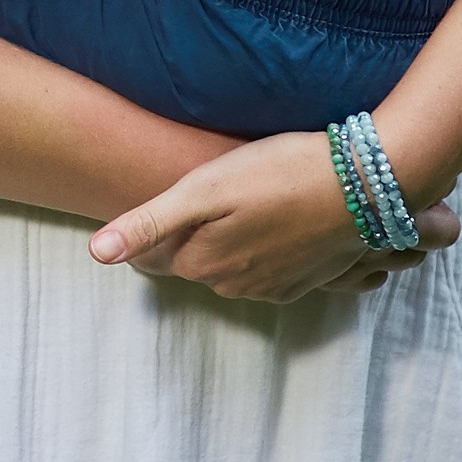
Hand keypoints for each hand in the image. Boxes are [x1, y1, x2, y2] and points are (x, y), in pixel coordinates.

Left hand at [88, 128, 459, 303]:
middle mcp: (236, 285)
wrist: (365, 184)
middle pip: (196, 263)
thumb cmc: (279, 174)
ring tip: (237, 206)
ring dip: (230, 244)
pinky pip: (272, 272)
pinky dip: (266, 253)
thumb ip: (148, 222)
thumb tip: (96, 254)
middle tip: (197, 201)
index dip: (147, 234)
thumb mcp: (204, 189)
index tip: (150, 212)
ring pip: (235, 268)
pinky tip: (275, 223)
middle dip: (189, 238)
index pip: (155, 258)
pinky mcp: (310, 280)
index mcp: (204, 263)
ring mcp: (277, 287)